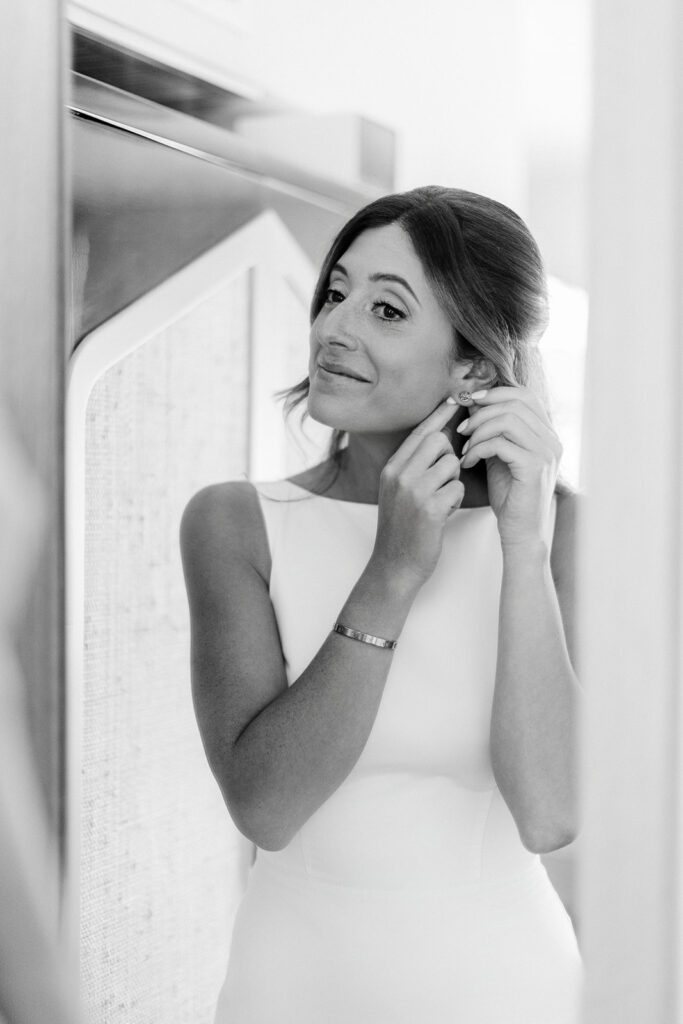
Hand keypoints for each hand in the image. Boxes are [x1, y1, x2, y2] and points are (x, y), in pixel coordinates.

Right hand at [371, 399, 463, 586]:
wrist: (394, 566)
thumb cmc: (403, 528)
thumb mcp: (398, 491)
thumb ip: (414, 465)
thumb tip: (441, 436)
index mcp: (391, 468)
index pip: (419, 431)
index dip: (439, 414)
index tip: (455, 399)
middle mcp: (399, 475)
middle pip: (439, 441)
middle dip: (450, 455)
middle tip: (445, 477)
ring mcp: (413, 491)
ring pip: (452, 464)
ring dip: (454, 481)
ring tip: (441, 500)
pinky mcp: (429, 509)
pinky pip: (457, 489)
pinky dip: (455, 501)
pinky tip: (443, 515)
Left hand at [456, 385, 562, 547]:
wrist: (520, 531)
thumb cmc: (509, 495)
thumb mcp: (499, 455)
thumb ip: (492, 430)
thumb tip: (473, 402)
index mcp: (546, 433)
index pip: (524, 395)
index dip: (495, 394)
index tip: (469, 403)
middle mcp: (551, 439)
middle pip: (515, 403)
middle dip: (481, 413)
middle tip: (461, 430)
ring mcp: (546, 452)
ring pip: (507, 420)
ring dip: (478, 431)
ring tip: (465, 449)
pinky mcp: (535, 467)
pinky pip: (501, 444)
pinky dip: (479, 449)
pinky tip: (468, 462)